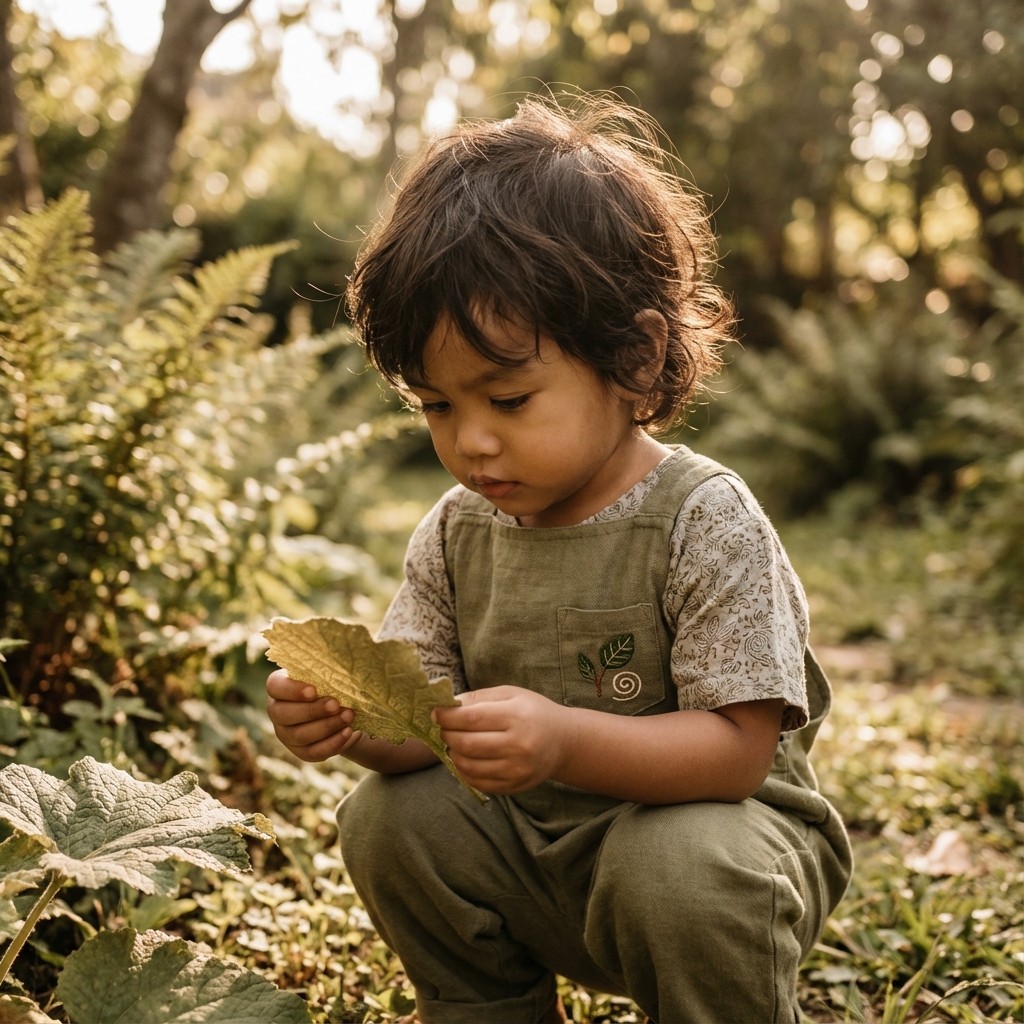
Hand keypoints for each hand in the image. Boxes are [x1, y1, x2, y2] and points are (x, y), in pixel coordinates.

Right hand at [266, 669, 359, 761]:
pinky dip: (332, 743)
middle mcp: (277, 711)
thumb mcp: (328, 674)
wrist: (343, 711)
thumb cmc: (332, 685)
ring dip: (327, 726)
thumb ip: (326, 671)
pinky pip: (313, 752)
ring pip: (300, 735)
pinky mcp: (301, 751)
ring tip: (349, 716)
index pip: (275, 687)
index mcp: (279, 687)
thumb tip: (339, 668)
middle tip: (336, 704)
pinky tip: (347, 732)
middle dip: (312, 710)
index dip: (292, 690)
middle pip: (284, 714)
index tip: (314, 690)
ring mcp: (286, 734)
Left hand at [433, 686, 572, 793]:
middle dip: (447, 735)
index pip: (471, 719)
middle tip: (443, 728)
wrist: (563, 741)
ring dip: (453, 754)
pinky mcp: (514, 786)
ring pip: (469, 766)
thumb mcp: (511, 694)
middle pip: (467, 744)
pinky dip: (464, 771)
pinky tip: (465, 758)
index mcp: (517, 717)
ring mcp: (517, 770)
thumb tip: (447, 704)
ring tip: (455, 743)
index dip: (447, 717)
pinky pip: (478, 782)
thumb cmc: (533, 712)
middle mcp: (518, 745)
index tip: (435, 713)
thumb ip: (478, 698)